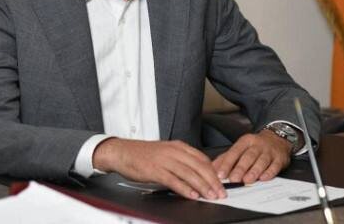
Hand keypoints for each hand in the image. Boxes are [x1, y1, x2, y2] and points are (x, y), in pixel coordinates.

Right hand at [93, 138, 226, 199]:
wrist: (122, 152)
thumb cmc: (143, 154)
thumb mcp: (166, 153)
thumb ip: (181, 161)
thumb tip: (198, 174)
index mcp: (178, 146)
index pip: (202, 158)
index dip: (214, 171)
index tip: (222, 182)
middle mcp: (174, 151)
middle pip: (199, 166)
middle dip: (212, 181)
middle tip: (221, 192)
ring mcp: (164, 160)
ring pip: (189, 174)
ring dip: (202, 186)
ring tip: (211, 196)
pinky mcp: (155, 170)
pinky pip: (174, 180)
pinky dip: (185, 189)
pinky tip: (192, 195)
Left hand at [212, 130, 291, 184]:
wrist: (277, 139)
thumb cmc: (255, 146)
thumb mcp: (240, 148)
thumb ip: (226, 158)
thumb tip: (212, 168)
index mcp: (245, 141)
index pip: (234, 152)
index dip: (227, 163)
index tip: (220, 174)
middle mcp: (257, 145)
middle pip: (248, 157)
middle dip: (240, 168)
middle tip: (233, 179)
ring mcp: (269, 151)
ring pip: (261, 161)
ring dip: (254, 171)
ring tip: (247, 180)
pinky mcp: (280, 159)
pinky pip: (274, 166)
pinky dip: (269, 173)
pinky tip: (263, 178)